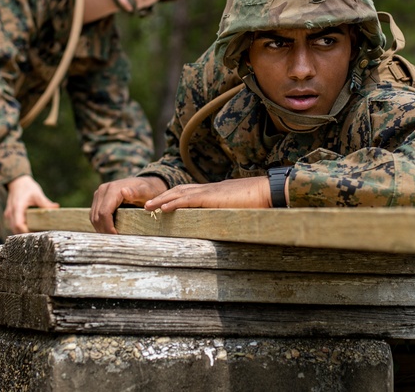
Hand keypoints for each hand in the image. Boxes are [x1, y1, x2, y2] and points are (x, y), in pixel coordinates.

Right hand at [5, 175, 58, 233]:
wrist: (17, 182)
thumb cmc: (27, 187)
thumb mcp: (37, 194)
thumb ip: (45, 202)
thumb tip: (56, 208)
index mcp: (17, 207)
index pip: (18, 224)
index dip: (26, 231)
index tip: (37, 234)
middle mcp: (11, 213)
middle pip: (15, 229)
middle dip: (26, 234)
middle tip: (39, 235)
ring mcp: (9, 215)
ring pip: (14, 229)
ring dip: (23, 232)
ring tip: (36, 233)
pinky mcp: (10, 216)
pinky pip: (14, 225)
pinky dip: (21, 229)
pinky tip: (32, 228)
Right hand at [90, 176, 167, 233]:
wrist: (144, 184)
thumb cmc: (147, 190)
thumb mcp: (146, 191)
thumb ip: (137, 192)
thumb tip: (124, 192)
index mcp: (113, 189)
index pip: (104, 213)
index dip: (108, 227)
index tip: (117, 237)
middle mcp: (103, 190)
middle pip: (97, 216)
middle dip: (104, 230)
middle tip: (115, 241)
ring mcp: (99, 194)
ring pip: (93, 217)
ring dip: (101, 229)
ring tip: (112, 238)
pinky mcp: (98, 199)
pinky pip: (94, 215)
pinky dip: (100, 224)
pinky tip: (109, 231)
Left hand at [144, 176, 271, 213]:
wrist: (268, 191)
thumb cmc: (259, 202)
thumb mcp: (238, 210)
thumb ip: (228, 214)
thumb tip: (224, 226)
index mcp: (214, 192)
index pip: (189, 193)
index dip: (174, 197)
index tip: (162, 204)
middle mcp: (208, 189)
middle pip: (179, 190)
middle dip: (162, 197)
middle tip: (147, 205)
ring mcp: (209, 191)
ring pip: (179, 193)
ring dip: (162, 200)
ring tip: (147, 207)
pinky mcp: (211, 197)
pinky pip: (188, 199)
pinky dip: (173, 203)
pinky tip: (162, 208)